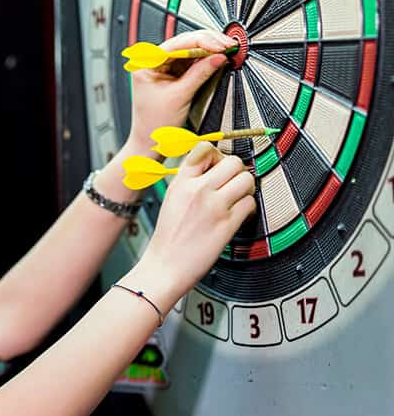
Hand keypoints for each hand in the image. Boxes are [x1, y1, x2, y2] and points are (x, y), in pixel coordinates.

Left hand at [125, 30, 235, 153]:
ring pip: (190, 50)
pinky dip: (206, 58)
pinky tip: (217, 56)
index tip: (221, 45)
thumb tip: (218, 56)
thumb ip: (200, 73)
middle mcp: (153, 62)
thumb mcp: (180, 96)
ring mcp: (164, 67)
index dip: (203, 41)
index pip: (179, 44)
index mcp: (147, 64)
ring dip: (210, 49)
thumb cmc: (154, 123)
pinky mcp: (173, 74)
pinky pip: (192, 61)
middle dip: (209, 43)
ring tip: (227, 50)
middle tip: (229, 45)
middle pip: (185, 42)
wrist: (150, 142)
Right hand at [132, 143, 255, 305]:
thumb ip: (190, 182)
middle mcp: (197, 190)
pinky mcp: (226, 223)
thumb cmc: (168, 239)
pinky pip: (250, 203)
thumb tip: (215, 169)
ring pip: (247, 179)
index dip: (218, 156)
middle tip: (233, 186)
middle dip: (238, 173)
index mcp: (181, 182)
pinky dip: (249, 209)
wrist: (165, 267)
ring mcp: (213, 206)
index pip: (205, 149)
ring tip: (237, 201)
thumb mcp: (172, 200)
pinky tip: (238, 217)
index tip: (219, 168)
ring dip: (247, 190)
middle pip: (234, 162)